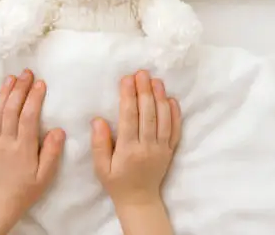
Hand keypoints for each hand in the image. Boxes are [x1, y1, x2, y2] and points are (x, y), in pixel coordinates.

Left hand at [0, 70, 64, 234]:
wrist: (0, 202)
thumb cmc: (26, 189)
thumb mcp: (45, 176)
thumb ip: (51, 153)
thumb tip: (58, 130)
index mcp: (23, 149)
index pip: (28, 117)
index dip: (33, 98)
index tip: (40, 83)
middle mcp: (6, 142)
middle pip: (11, 109)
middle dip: (19, 88)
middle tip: (27, 73)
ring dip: (5, 92)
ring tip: (12, 77)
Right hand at [91, 70, 180, 234]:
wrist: (139, 201)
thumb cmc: (116, 182)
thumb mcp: (100, 167)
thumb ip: (99, 144)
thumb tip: (98, 120)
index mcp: (128, 150)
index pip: (129, 117)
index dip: (128, 96)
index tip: (127, 79)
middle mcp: (147, 147)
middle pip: (148, 114)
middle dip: (144, 91)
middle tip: (142, 73)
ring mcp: (161, 148)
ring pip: (164, 119)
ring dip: (160, 98)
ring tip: (156, 80)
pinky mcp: (170, 150)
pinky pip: (176, 130)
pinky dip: (175, 114)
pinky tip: (171, 99)